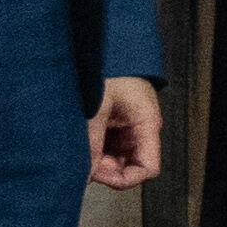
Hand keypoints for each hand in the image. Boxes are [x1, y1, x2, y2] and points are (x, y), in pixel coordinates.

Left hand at [88, 77, 163, 191]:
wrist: (108, 48)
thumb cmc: (110, 69)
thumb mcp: (97, 107)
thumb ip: (92, 143)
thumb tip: (85, 173)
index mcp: (147, 124)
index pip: (148, 169)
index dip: (123, 178)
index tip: (97, 173)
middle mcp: (141, 130)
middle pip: (129, 167)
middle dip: (105, 169)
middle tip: (82, 159)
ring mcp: (129, 129)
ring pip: (116, 160)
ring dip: (97, 160)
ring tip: (79, 146)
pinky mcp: (116, 125)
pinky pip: (107, 148)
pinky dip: (93, 150)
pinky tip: (81, 140)